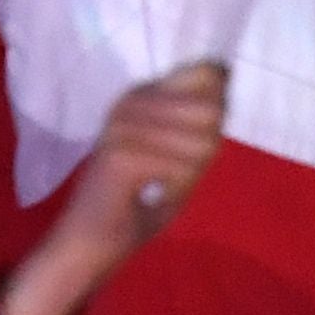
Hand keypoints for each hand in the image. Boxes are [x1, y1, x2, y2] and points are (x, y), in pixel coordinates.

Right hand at [0, 62, 225, 314]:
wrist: (91, 241)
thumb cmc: (138, 200)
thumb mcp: (179, 152)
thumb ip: (200, 118)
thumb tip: (223, 73)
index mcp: (142, 94)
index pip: (207, 74)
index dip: (216, 110)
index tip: (192, 141)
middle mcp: (129, 100)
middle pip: (211, 111)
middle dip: (205, 149)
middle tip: (173, 171)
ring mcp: (122, 125)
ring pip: (202, 142)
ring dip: (190, 174)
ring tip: (159, 185)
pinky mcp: (121, 155)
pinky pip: (184, 168)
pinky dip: (177, 189)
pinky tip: (153, 195)